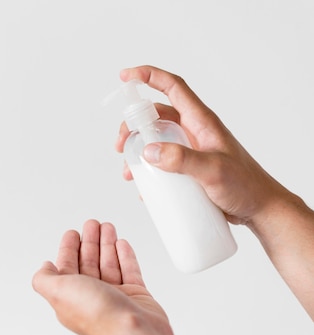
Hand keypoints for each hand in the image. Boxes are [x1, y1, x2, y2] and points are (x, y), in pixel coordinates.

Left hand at [32, 220, 175, 334]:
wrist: (134, 332)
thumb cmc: (99, 316)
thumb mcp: (58, 291)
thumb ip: (44, 278)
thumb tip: (43, 267)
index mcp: (71, 296)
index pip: (67, 266)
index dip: (69, 248)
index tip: (72, 233)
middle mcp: (92, 297)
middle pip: (89, 262)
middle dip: (90, 241)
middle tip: (92, 224)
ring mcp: (115, 297)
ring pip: (109, 264)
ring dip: (107, 244)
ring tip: (108, 228)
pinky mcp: (136, 297)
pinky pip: (129, 272)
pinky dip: (125, 256)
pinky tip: (122, 244)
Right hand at [114, 65, 290, 226]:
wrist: (261, 210)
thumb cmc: (246, 186)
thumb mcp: (213, 171)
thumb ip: (182, 159)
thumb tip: (149, 151)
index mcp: (201, 122)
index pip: (173, 87)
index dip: (148, 76)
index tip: (125, 76)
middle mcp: (193, 131)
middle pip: (155, 116)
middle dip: (132, 125)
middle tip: (121, 146)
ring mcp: (190, 149)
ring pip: (155, 140)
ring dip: (137, 151)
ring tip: (129, 171)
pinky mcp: (188, 168)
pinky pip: (162, 162)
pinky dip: (148, 171)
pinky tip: (144, 187)